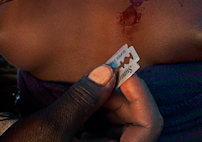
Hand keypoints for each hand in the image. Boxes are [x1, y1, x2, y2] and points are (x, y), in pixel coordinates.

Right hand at [0, 65, 161, 141]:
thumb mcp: (52, 125)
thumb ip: (82, 98)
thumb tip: (107, 72)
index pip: (149, 127)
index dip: (141, 96)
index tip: (121, 72)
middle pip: (138, 124)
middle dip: (124, 95)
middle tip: (104, 72)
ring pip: (122, 125)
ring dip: (110, 100)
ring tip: (92, 82)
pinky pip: (105, 129)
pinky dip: (98, 109)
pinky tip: (84, 95)